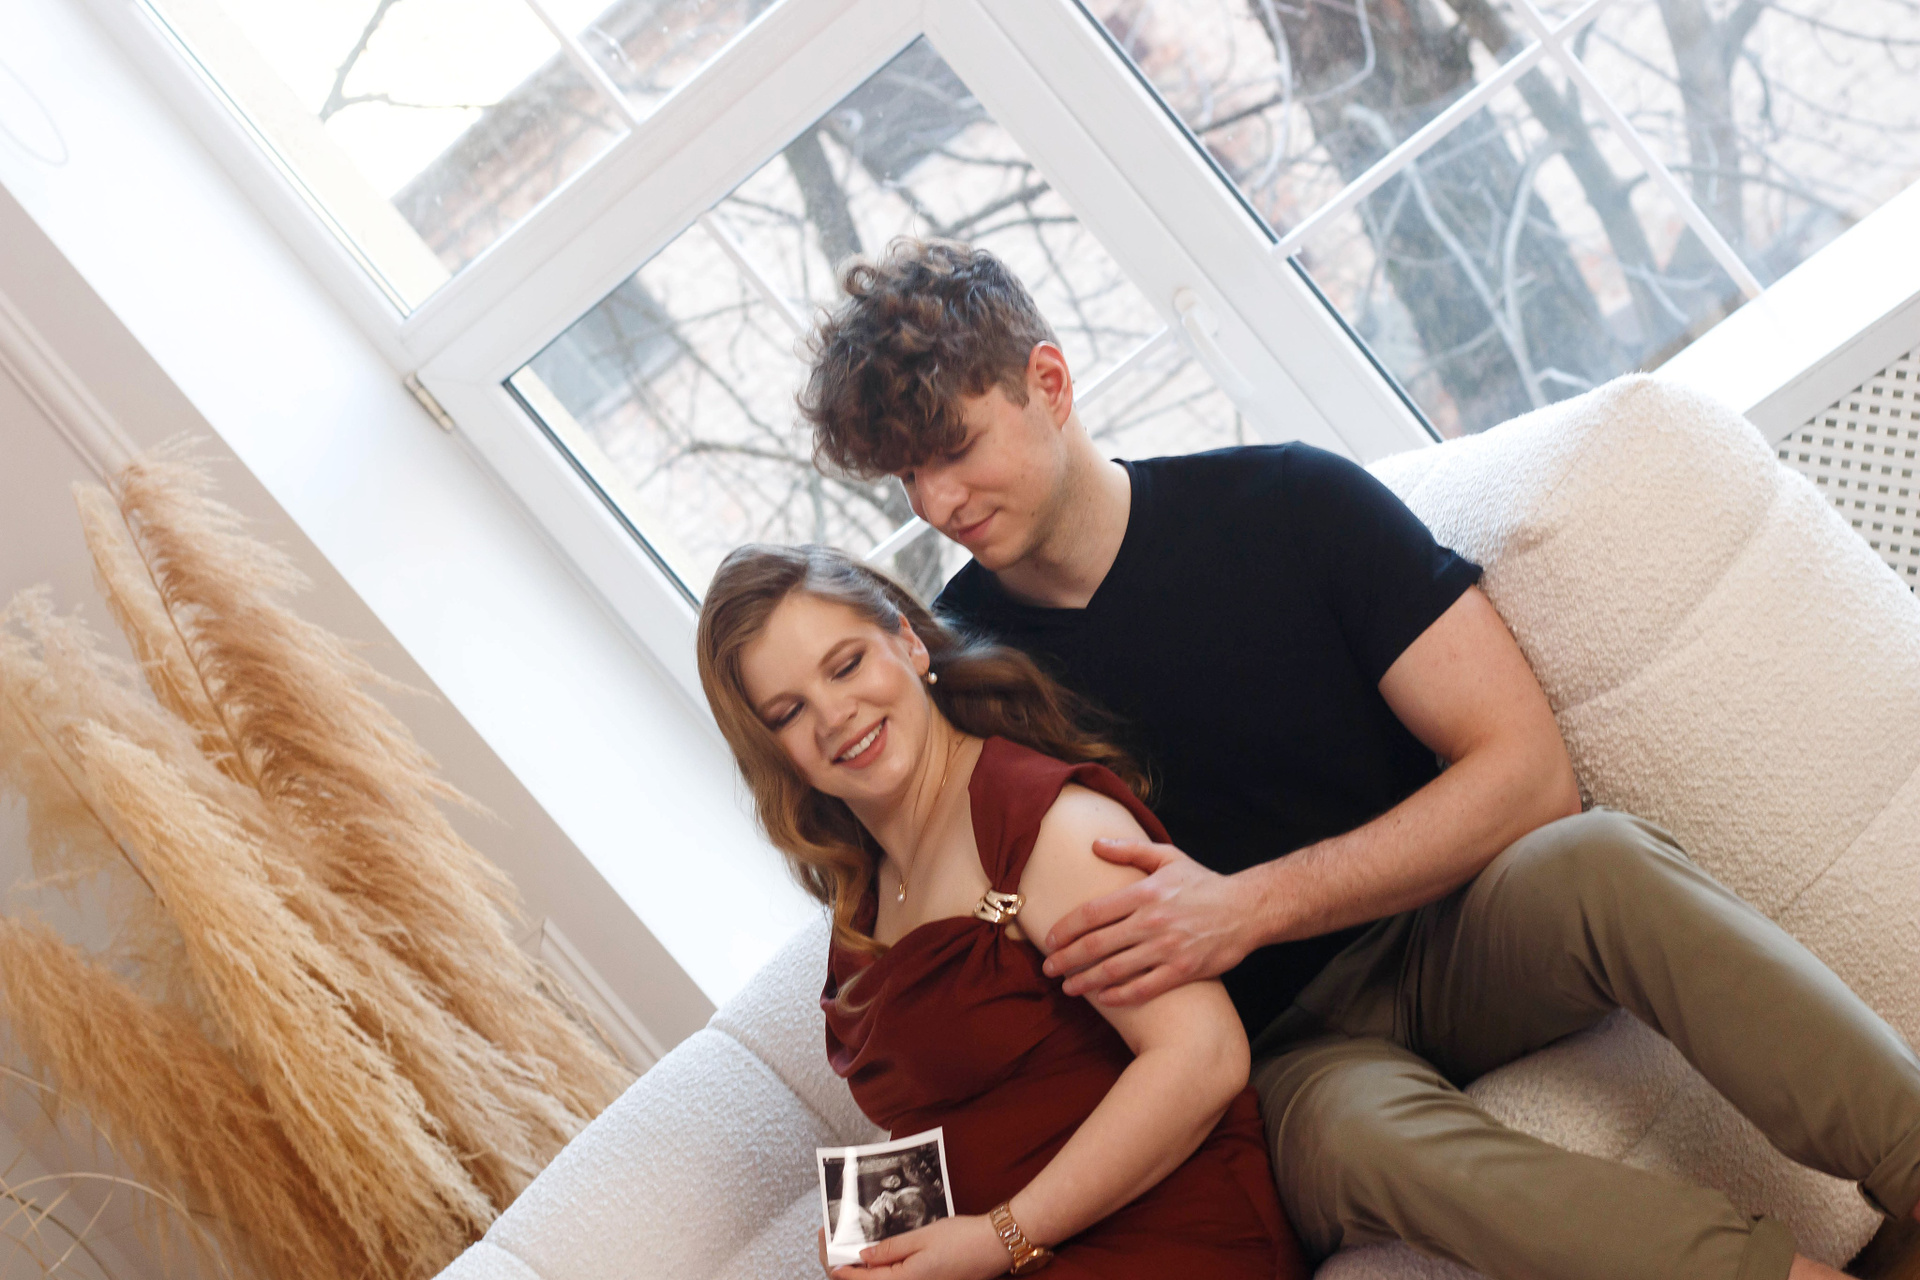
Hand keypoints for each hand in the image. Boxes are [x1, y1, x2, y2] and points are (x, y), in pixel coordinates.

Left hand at [826, 1214, 1009, 1279]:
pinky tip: (875, 1257)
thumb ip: (889, 1249)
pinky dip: (881, 1271)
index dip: (840, 1267)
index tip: (826, 1250)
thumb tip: (862, 1257)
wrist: (995, 1247)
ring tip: (850, 1250)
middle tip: (834, 1247)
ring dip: (864, 1272)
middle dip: (848, 1270)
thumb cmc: (961, 1239)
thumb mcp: (921, 1237)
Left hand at [1040, 839, 1253, 1005]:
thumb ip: (1130, 849)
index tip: (1049, 939)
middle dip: (1067, 959)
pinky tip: (1104, 998)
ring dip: (1087, 981)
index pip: (1093, 912)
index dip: (1066, 928)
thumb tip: (1095, 844)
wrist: (1247, 909)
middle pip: (1097, 943)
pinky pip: (1145, 987)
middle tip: (1048, 968)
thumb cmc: (1203, 883)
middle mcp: (1152, 921)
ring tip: (1068, 988)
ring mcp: (1168, 948)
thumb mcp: (1169, 857)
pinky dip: (1121, 995)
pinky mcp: (1184, 971)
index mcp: (1145, 892)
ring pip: (1116, 969)